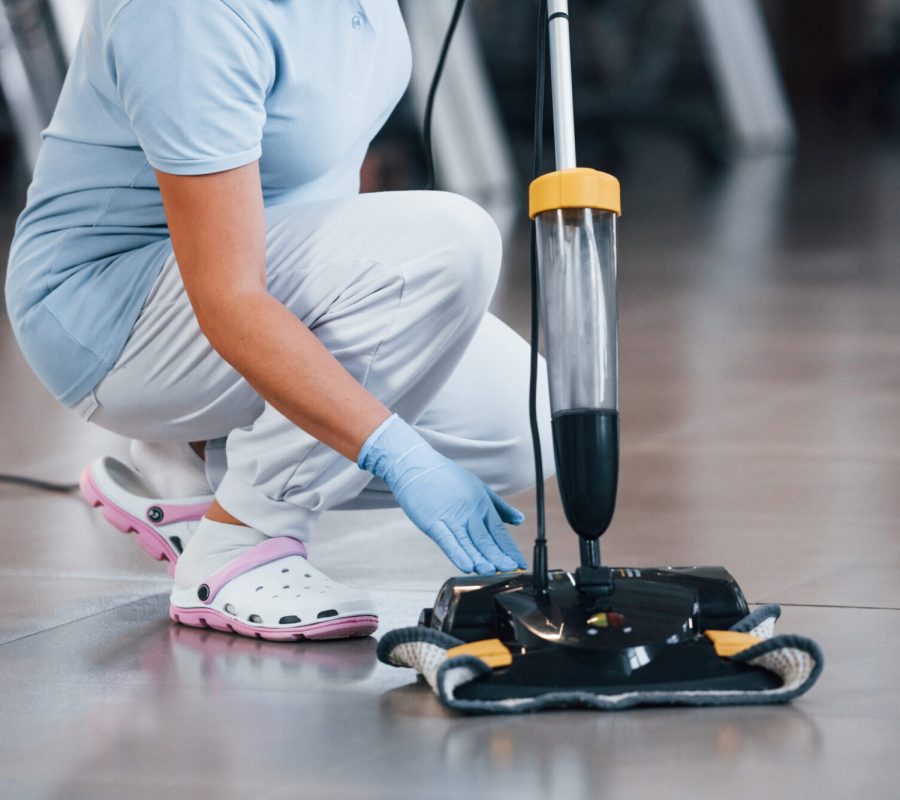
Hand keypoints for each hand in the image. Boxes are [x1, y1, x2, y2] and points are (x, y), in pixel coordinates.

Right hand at [358, 414, 527, 574]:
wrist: (416, 465)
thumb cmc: (446, 476)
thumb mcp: (478, 487)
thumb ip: (499, 507)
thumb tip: (519, 519)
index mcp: (482, 505)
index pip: (500, 532)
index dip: (510, 550)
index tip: (520, 564)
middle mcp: (470, 512)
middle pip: (487, 540)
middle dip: (500, 558)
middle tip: (511, 572)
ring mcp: (451, 517)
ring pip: (470, 542)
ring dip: (482, 559)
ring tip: (493, 572)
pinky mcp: (433, 522)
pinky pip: (448, 541)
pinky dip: (458, 554)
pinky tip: (468, 566)